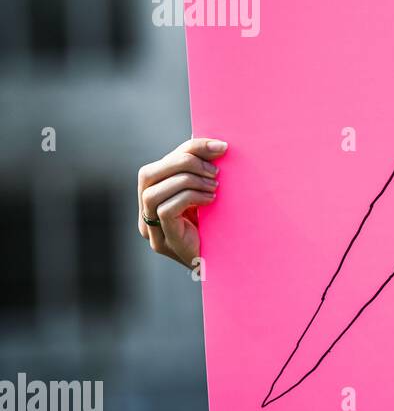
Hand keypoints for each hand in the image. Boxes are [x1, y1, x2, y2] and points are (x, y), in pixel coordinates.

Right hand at [137, 137, 225, 266]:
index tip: (220, 147)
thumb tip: (215, 145)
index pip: (160, 164)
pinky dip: (189, 198)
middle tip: (216, 171)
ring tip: (215, 186)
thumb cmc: (222, 227)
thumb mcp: (210, 194)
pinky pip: (165, 210)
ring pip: (152, 192)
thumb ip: (204, 173)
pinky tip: (211, 200)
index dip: (188, 149)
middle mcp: (147, 214)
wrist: (229, 265)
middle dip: (183, 162)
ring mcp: (152, 230)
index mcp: (155, 197)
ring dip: (187, 181)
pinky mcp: (164, 242)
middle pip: (147, 174)